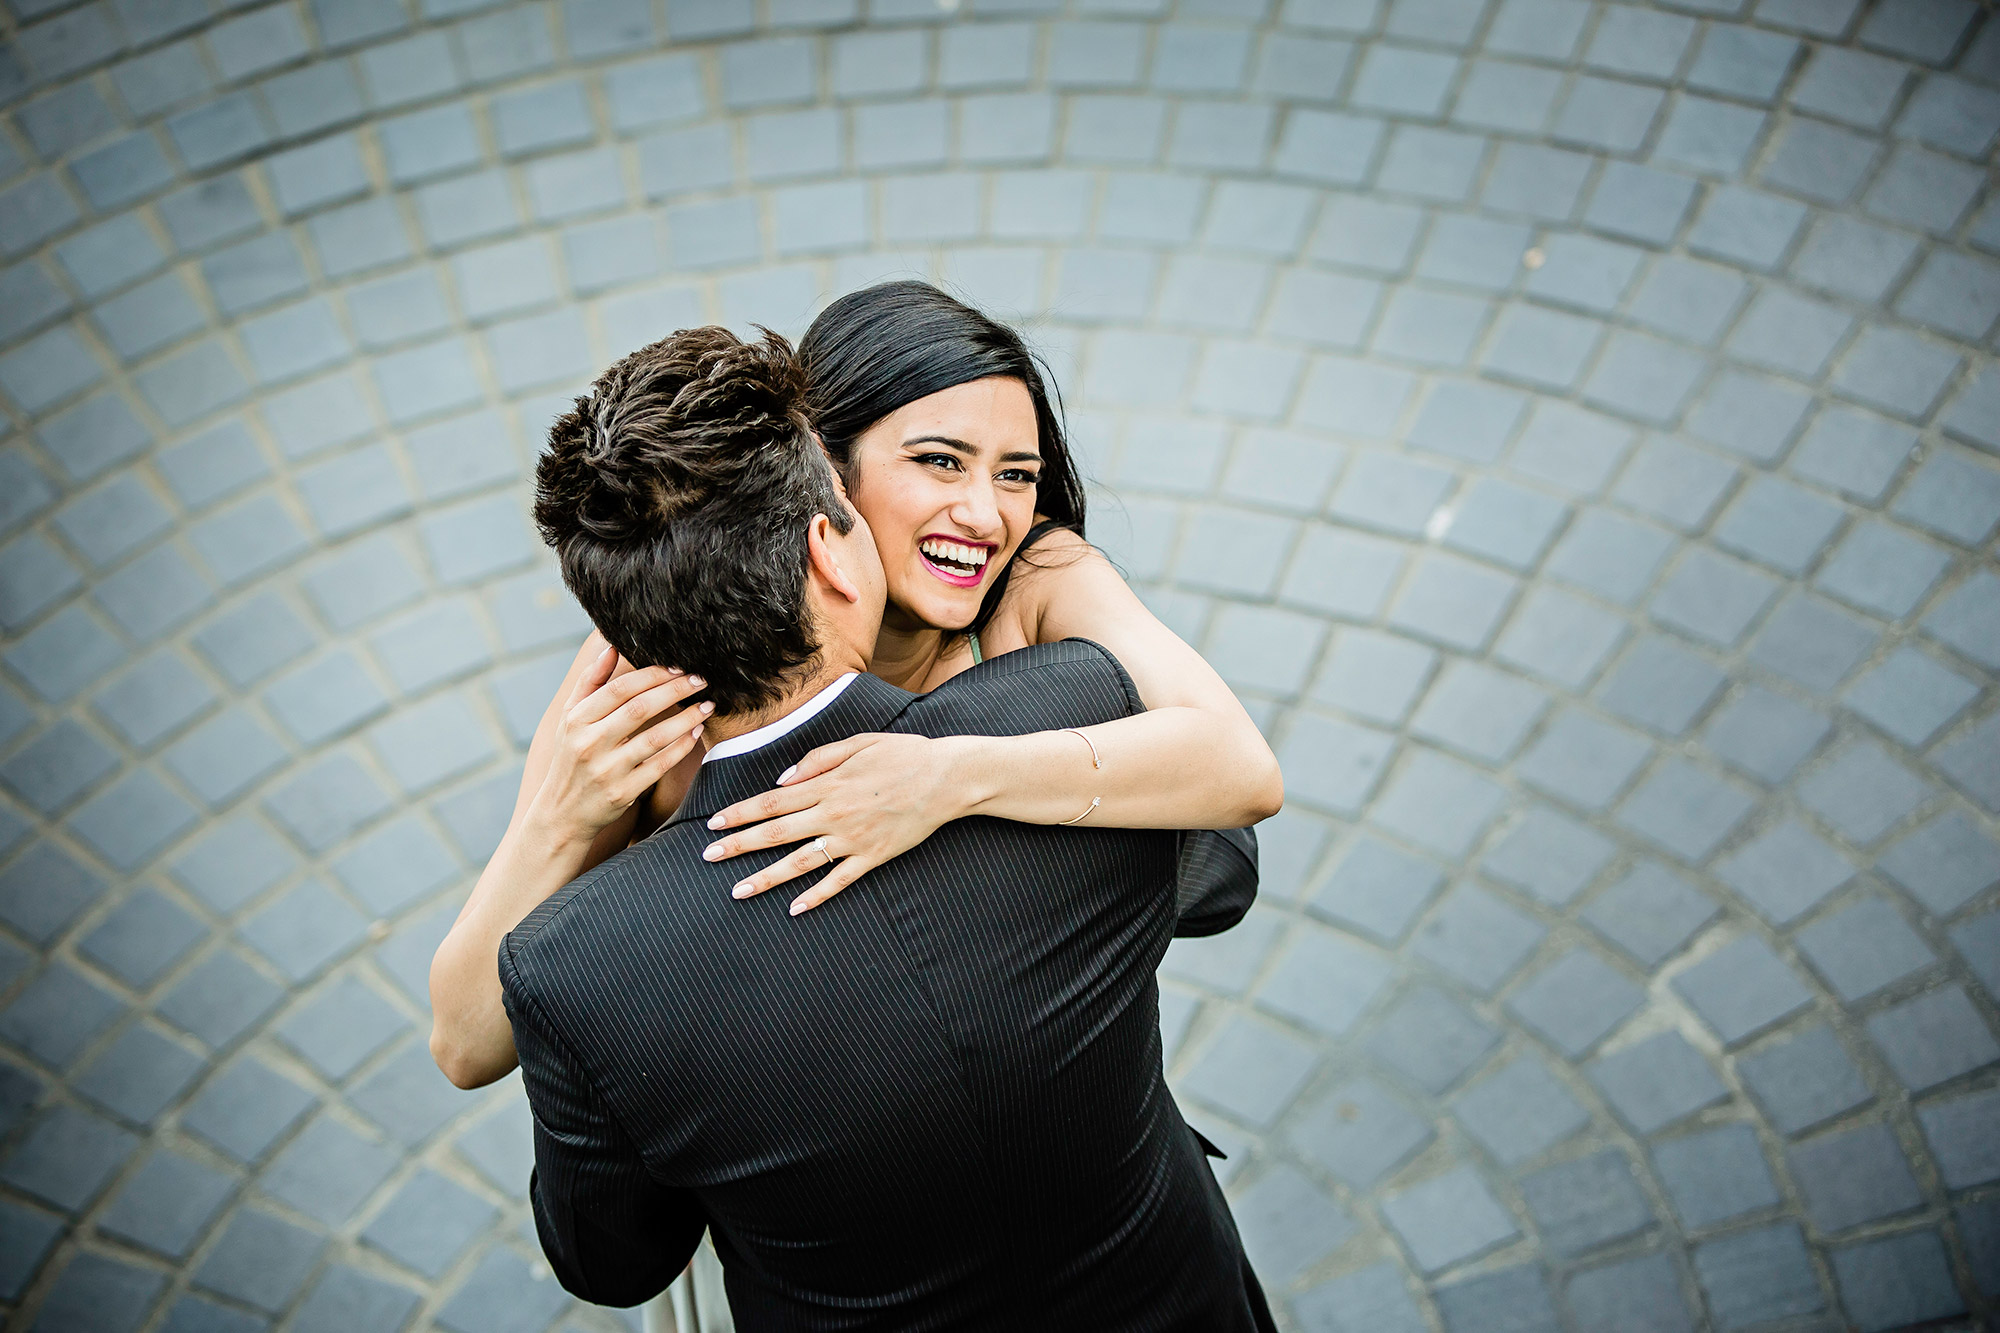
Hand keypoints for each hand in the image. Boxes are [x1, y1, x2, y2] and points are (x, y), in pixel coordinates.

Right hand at [528, 646, 712, 845]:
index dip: (652, 674)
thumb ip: (590, 682)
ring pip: (655, 738)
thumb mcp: (570, 719)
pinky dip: (681, 748)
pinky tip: (695, 734)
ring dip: (686, 719)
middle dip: (675, 690)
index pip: (619, 689)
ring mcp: (607, 771)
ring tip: (707, 706)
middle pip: (640, 709)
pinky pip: (660, 766)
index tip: (678, 666)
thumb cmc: (571, 757)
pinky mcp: (622, 794)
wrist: (561, 814)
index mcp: (576, 720)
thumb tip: (612, 645)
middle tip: (701, 680)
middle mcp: (589, 744)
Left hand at [701, 734, 967, 914]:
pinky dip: (816, 896)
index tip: (713, 823)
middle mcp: (833, 814)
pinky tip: (794, 908)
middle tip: (708, 858)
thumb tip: (782, 779)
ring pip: (800, 862)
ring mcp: (853, 839)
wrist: (947, 778)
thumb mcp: (858, 743)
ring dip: (766, 877)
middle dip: (739, 845)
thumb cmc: (903, 754)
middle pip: (776, 833)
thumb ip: (817, 759)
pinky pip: (839, 881)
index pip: (772, 801)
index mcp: (827, 784)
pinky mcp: (873, 856)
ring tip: (737, 890)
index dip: (740, 813)